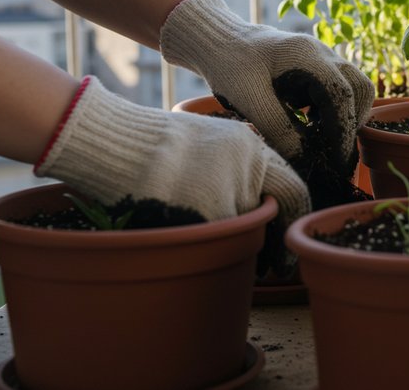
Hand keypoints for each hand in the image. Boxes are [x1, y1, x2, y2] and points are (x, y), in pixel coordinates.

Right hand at [35, 77, 309, 223]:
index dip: (293, 214)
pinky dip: (201, 242)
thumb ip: (234, 164)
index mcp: (249, 145)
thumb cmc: (148, 143)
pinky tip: (178, 229)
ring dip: (227, 238)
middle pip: (274, 213)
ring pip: (241, 229)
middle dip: (276, 243)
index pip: (290, 185)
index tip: (288, 235)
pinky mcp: (213, 211)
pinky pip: (216, 239)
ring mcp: (233, 188)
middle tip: (276, 268)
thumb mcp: (203, 139)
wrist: (115, 140)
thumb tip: (255, 199)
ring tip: (205, 241)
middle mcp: (250, 165)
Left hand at [158, 0, 373, 171]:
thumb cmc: (230, 67)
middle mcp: (323, 53)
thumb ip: (278, 129)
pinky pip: (341, 89)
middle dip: (352, 124)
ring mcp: (324, 57)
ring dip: (346, 116)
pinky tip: (313, 127)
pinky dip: (335, 111)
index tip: (335, 159)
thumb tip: (305, 159)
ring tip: (323, 142)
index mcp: (308, 56)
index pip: (342, 95)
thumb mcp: (249, 100)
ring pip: (355, 88)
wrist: (221, 42)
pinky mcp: (319, 66)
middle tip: (336, 155)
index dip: (343, 129)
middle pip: (360, 89)